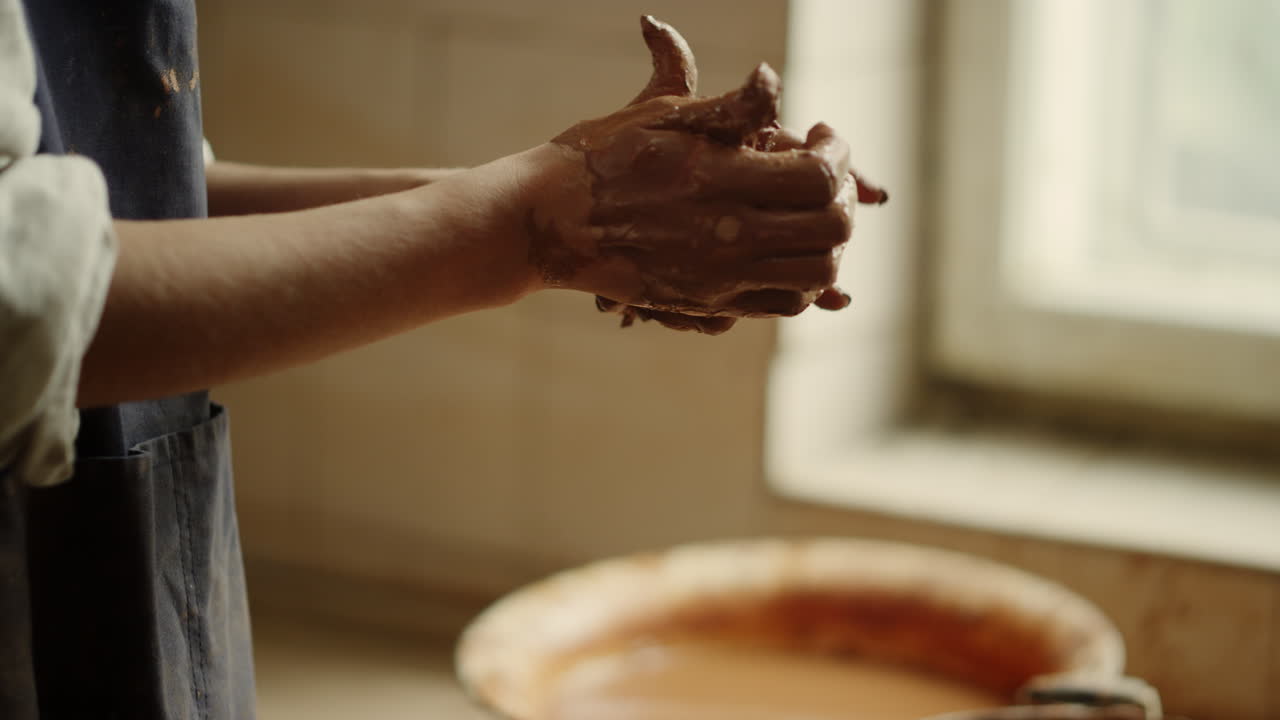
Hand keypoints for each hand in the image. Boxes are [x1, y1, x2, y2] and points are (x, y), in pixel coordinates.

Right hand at [524, 16, 886, 334]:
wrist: (551, 221)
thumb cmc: (603, 156)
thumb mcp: (663, 114)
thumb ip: (729, 105)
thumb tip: (773, 78)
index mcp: (719, 180)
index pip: (820, 176)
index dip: (838, 151)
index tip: (822, 132)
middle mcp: (726, 237)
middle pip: (831, 229)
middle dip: (843, 194)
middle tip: (826, 172)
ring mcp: (719, 277)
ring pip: (816, 273)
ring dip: (830, 239)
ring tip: (811, 210)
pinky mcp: (709, 303)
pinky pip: (784, 303)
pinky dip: (803, 277)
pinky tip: (787, 244)